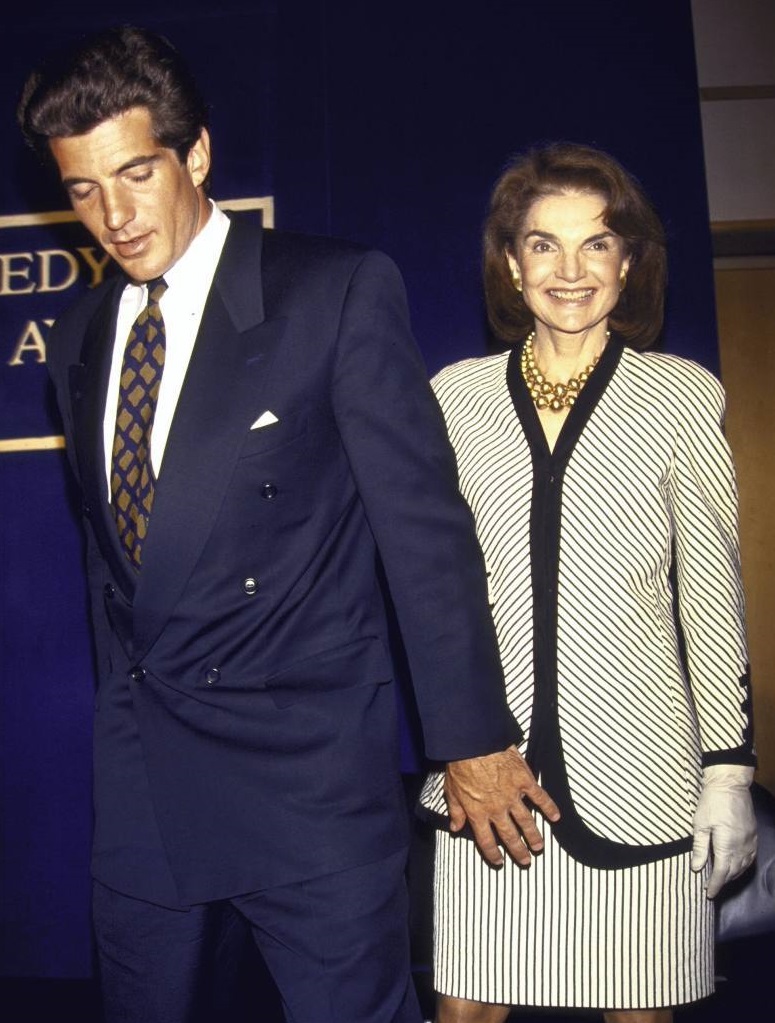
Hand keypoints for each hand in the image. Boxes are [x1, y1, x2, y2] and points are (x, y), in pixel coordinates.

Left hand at [444, 745, 559, 866]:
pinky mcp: (524, 780)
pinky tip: (555, 816)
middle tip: (525, 861)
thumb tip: (455, 827)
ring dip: (534, 835)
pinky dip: (549, 807)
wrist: (474, 743)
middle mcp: (497, 809)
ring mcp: (512, 795)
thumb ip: (456, 811)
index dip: (493, 853)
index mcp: (478, 812)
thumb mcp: (451, 790)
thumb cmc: (460, 763)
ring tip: (539, 846)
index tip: (499, 861)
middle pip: (509, 836)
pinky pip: (539, 797)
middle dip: (518, 851)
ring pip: (526, 821)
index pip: (486, 841)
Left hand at [690, 764, 756, 897]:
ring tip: (721, 879)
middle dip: (722, 881)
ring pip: (744, 866)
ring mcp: (750, 841)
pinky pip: (751, 857)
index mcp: (727, 845)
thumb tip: (696, 867)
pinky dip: (743, 865)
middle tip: (711, 887)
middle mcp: (742, 846)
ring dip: (733, 875)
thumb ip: (699, 847)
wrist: (730, 784)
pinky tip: (736, 866)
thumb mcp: (700, 824)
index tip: (709, 894)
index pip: (721, 872)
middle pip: (733, 871)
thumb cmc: (711, 802)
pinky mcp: (754, 834)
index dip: (715, 885)